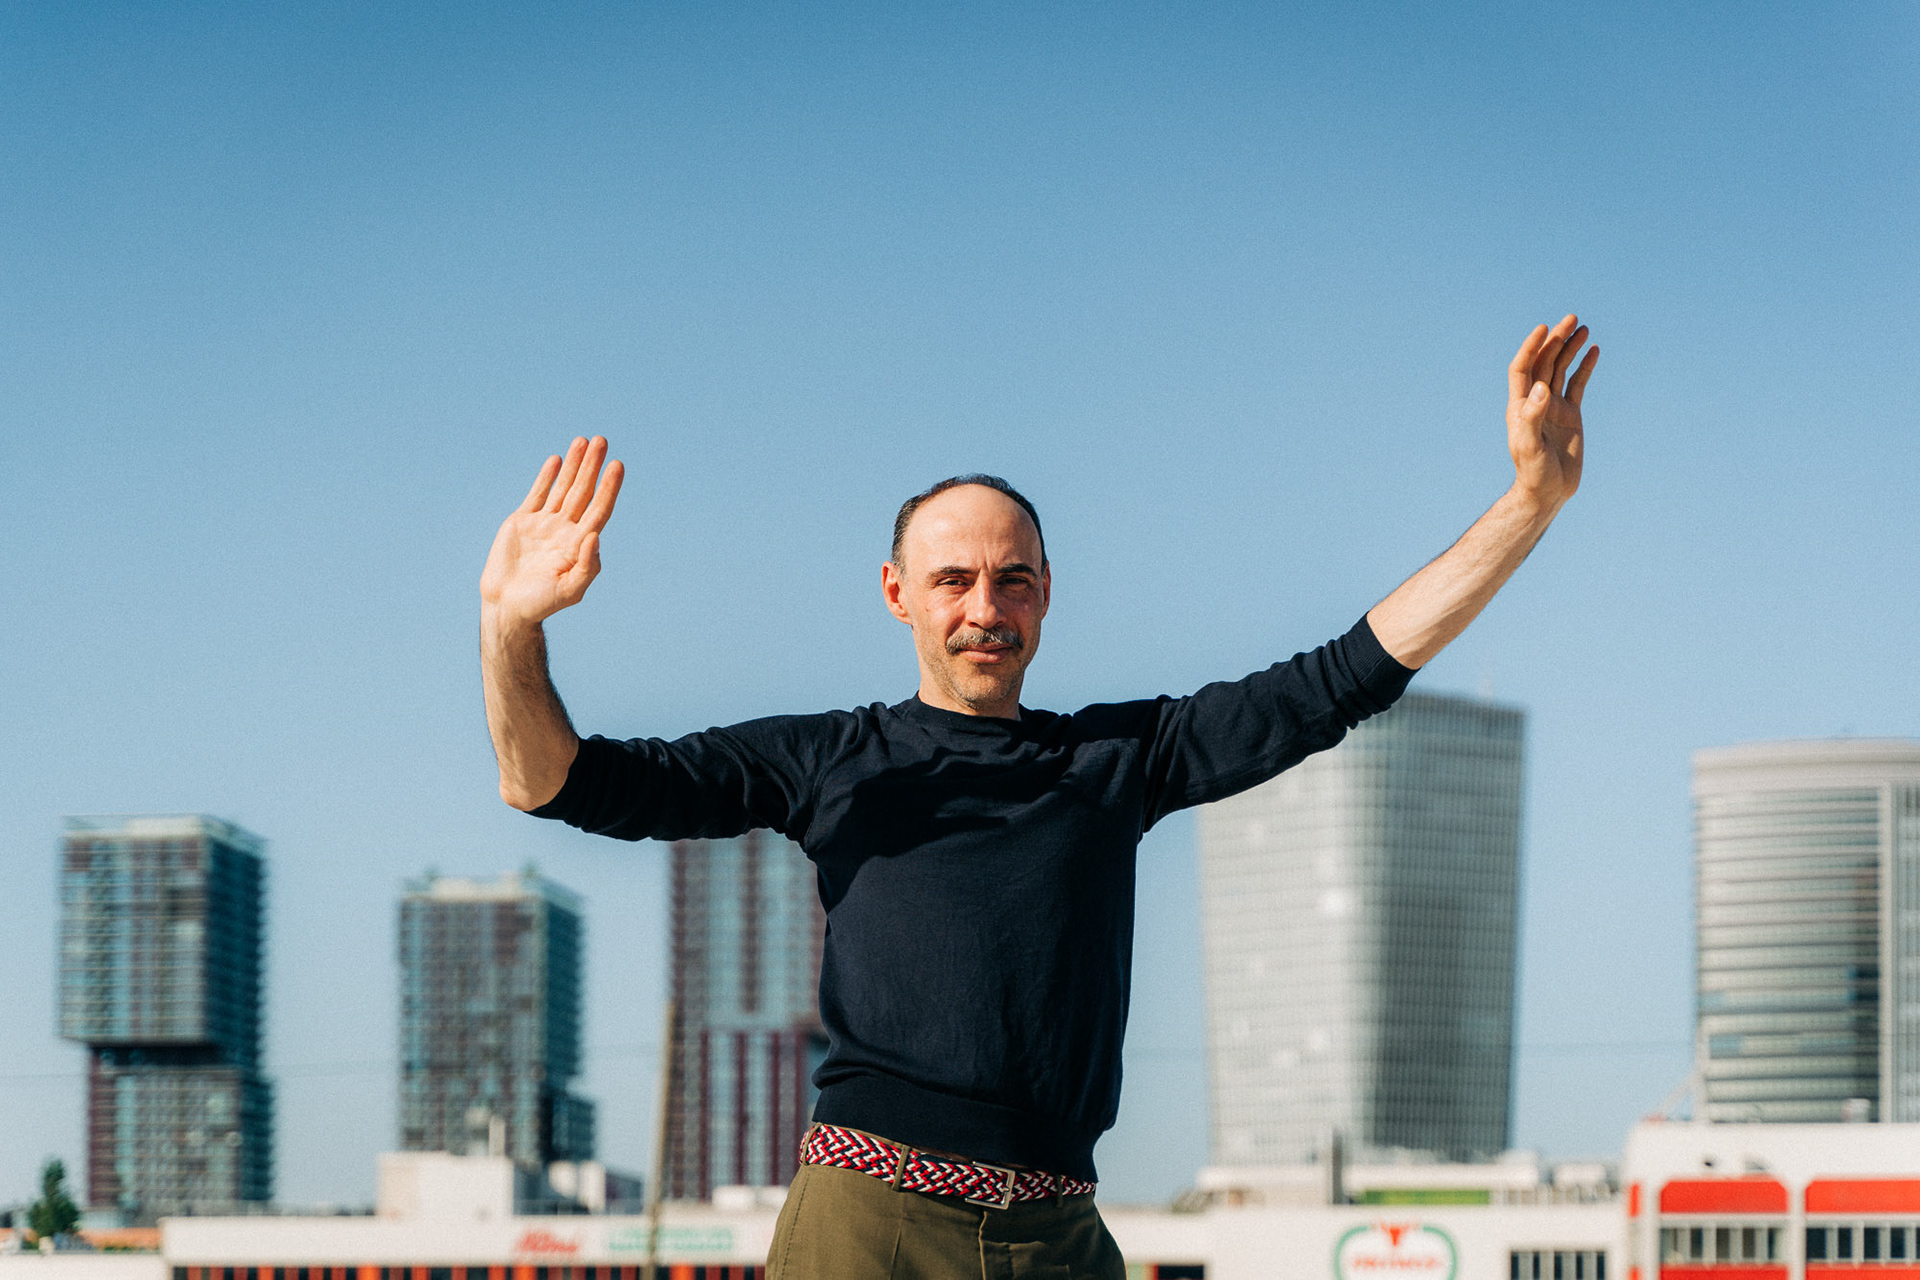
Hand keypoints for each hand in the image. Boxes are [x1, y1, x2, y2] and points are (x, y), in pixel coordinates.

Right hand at [481, 437, 624, 626]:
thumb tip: (595, 537)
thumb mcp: (570, 590)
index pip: (599, 509)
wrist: (507, 606)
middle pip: (583, 492)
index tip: (617, 466)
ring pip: (562, 488)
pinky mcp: (522, 522)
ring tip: (583, 441)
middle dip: (592, 467)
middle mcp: (565, 530)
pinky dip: (547, 477)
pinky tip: (557, 460)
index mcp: (580, 544)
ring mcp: (544, 524)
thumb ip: (587, 566)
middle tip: (602, 440)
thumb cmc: (541, 604)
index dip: (608, 488)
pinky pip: (538, 494)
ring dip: (573, 465)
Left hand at [1506, 315, 1597, 512]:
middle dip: (1556, 340)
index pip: (1522, 368)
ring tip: (1583, 328)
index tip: (1543, 328)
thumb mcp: (1530, 446)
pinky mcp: (1571, 414)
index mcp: (1520, 406)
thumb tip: (1541, 389)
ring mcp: (1554, 406)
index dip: (1531, 347)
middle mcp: (1535, 401)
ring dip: (1571, 348)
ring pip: (1562, 369)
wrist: (1548, 491)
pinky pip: (1578, 384)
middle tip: (1571, 318)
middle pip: (1544, 363)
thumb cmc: (1533, 472)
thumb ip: (1532, 417)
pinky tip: (1593, 351)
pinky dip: (1585, 367)